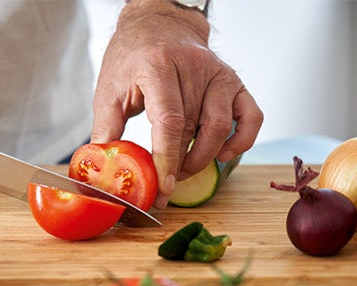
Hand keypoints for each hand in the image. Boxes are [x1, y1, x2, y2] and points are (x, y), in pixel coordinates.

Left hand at [91, 0, 262, 208]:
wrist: (158, 25)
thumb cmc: (132, 58)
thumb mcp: (109, 89)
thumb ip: (106, 128)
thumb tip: (104, 166)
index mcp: (158, 66)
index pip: (169, 121)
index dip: (167, 159)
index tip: (163, 187)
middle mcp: (194, 67)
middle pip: (194, 129)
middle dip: (181, 165)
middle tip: (166, 184)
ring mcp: (218, 74)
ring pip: (222, 126)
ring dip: (204, 157)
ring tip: (184, 169)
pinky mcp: (233, 82)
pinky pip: (252, 116)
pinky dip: (242, 141)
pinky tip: (221, 154)